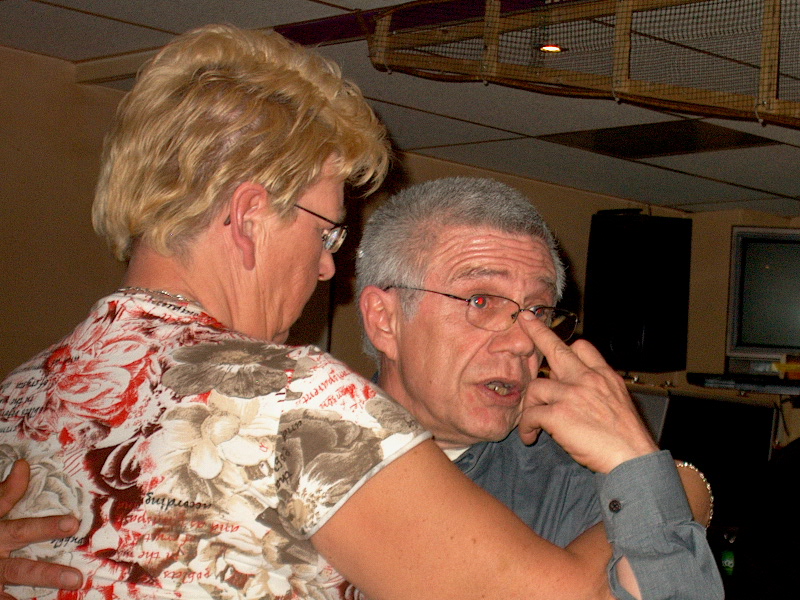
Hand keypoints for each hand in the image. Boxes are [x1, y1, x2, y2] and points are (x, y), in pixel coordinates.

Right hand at [0, 460, 82, 597]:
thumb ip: (4, 494)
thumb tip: (23, 466)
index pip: (21, 528)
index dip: (44, 526)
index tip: (73, 524)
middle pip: (20, 567)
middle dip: (47, 573)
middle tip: (76, 578)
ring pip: (13, 584)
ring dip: (39, 586)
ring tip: (68, 587)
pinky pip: (2, 597)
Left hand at [517, 312, 657, 472]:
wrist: (633, 457)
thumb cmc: (626, 437)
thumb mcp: (618, 401)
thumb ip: (595, 389)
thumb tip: (570, 387)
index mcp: (603, 376)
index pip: (583, 348)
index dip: (567, 347)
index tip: (556, 344)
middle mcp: (587, 379)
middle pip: (556, 348)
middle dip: (538, 332)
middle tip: (525, 320)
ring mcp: (571, 394)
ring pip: (535, 387)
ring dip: (529, 405)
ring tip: (531, 423)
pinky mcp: (558, 414)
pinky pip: (531, 414)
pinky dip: (527, 426)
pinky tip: (530, 436)